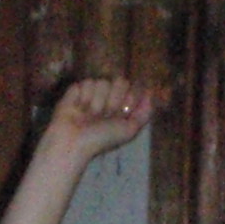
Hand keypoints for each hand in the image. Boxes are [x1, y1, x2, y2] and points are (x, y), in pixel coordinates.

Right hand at [42, 79, 156, 164]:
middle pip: (117, 81)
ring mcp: (90, 93)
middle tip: (103, 116)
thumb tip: (150, 93)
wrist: (73, 142)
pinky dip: (82, 97)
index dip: (127, 98)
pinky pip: (84, 83)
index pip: (129, 87)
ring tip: (88, 116)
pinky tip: (77, 109)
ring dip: (95, 102)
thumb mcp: (129, 130)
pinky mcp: (75, 90)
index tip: (121, 112)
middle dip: (112, 99)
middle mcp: (106, 97)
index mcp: (119, 105)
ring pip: (100, 82)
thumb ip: (143, 113)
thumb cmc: (101, 139)